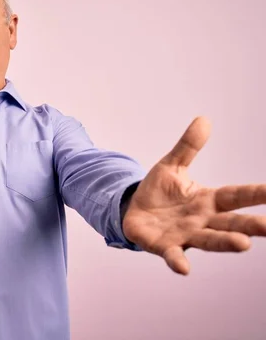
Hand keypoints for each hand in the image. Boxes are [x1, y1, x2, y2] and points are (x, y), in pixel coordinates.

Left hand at [123, 116, 265, 274]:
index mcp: (208, 200)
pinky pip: (173, 255)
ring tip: (243, 244)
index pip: (237, 196)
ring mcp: (185, 235)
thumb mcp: (171, 165)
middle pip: (230, 222)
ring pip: (209, 240)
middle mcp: (202, 221)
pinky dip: (178, 261)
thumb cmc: (158, 192)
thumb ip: (187, 146)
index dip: (257, 194)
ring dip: (224, 242)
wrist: (133, 211)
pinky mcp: (164, 246)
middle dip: (249, 225)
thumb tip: (203, 119)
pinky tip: (184, 267)